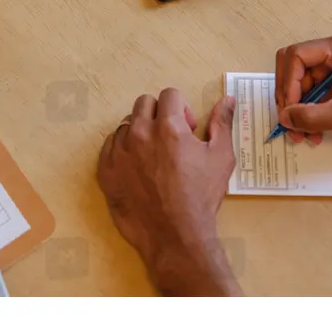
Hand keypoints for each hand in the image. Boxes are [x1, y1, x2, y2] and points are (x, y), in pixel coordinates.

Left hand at [97, 89, 241, 295]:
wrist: (175, 236)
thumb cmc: (200, 197)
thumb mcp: (221, 157)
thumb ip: (222, 123)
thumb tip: (226, 99)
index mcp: (168, 127)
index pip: (169, 94)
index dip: (182, 109)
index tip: (187, 128)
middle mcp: (139, 134)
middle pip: (144, 103)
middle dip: (159, 114)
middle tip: (171, 139)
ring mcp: (119, 152)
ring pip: (126, 124)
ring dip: (140, 132)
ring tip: (154, 156)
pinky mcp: (105, 170)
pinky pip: (109, 146)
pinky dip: (123, 150)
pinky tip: (137, 169)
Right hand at [275, 34, 331, 143]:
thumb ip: (312, 116)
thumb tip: (285, 118)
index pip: (295, 57)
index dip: (288, 84)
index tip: (291, 109)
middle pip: (293, 72)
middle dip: (289, 100)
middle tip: (291, 124)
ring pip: (300, 87)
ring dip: (298, 112)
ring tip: (303, 134)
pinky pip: (311, 97)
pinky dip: (309, 115)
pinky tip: (314, 132)